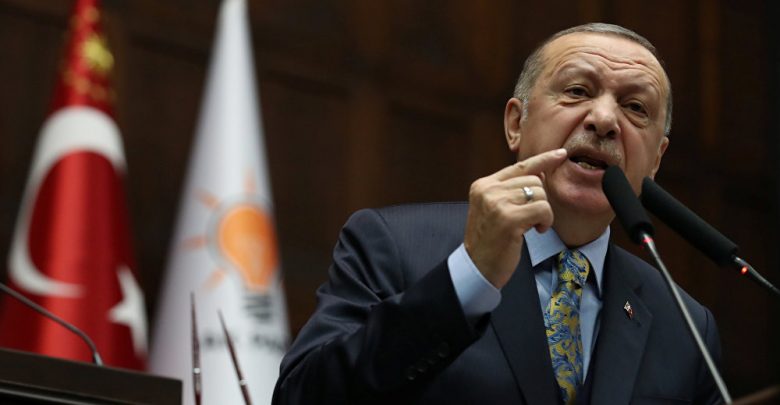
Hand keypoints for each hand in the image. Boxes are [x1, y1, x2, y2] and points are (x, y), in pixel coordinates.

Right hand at [464, 148, 567, 288]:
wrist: (477, 267)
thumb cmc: (490, 241)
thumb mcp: (495, 209)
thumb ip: (512, 190)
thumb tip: (540, 174)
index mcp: (483, 185)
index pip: (519, 166)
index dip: (543, 160)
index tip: (561, 154)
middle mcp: (488, 190)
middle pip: (534, 181)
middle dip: (540, 201)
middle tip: (530, 220)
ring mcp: (497, 203)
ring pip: (540, 194)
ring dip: (543, 213)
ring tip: (531, 227)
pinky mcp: (509, 219)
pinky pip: (543, 209)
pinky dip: (546, 221)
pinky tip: (535, 231)